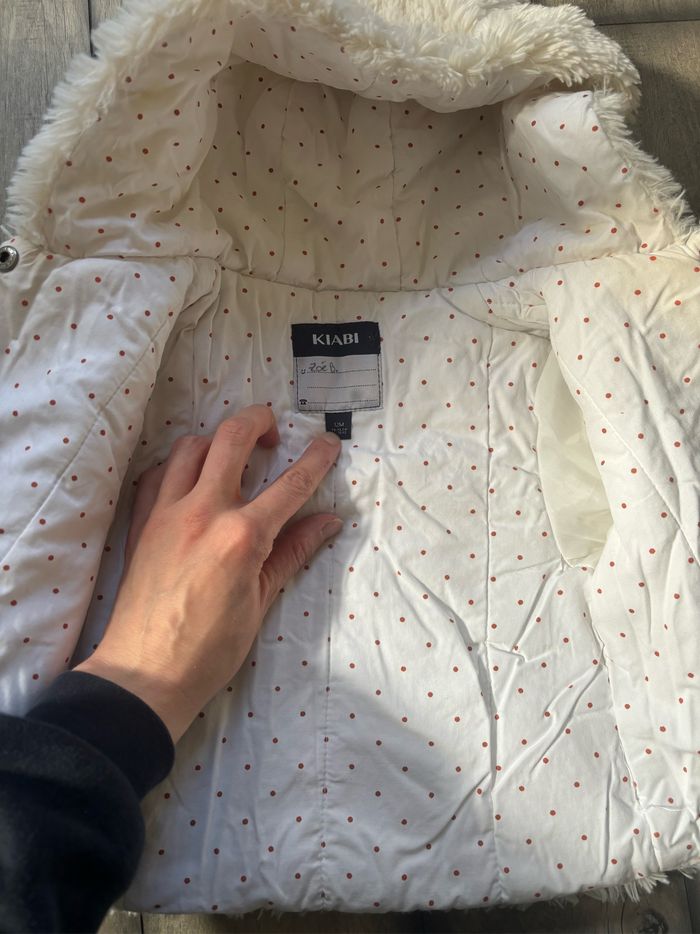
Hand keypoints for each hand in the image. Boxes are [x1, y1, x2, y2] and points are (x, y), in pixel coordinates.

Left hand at [73, 405, 342, 742]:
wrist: (144, 673)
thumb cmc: (210, 649)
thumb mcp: (261, 602)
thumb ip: (292, 553)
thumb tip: (327, 523)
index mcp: (242, 536)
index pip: (290, 484)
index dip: (315, 459)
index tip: (328, 443)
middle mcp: (203, 512)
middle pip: (231, 438)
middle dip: (258, 420)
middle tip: (273, 431)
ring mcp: (166, 513)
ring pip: (190, 447)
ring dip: (216, 441)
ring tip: (232, 458)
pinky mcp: (140, 522)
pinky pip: (157, 474)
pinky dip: (177, 467)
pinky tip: (190, 483)